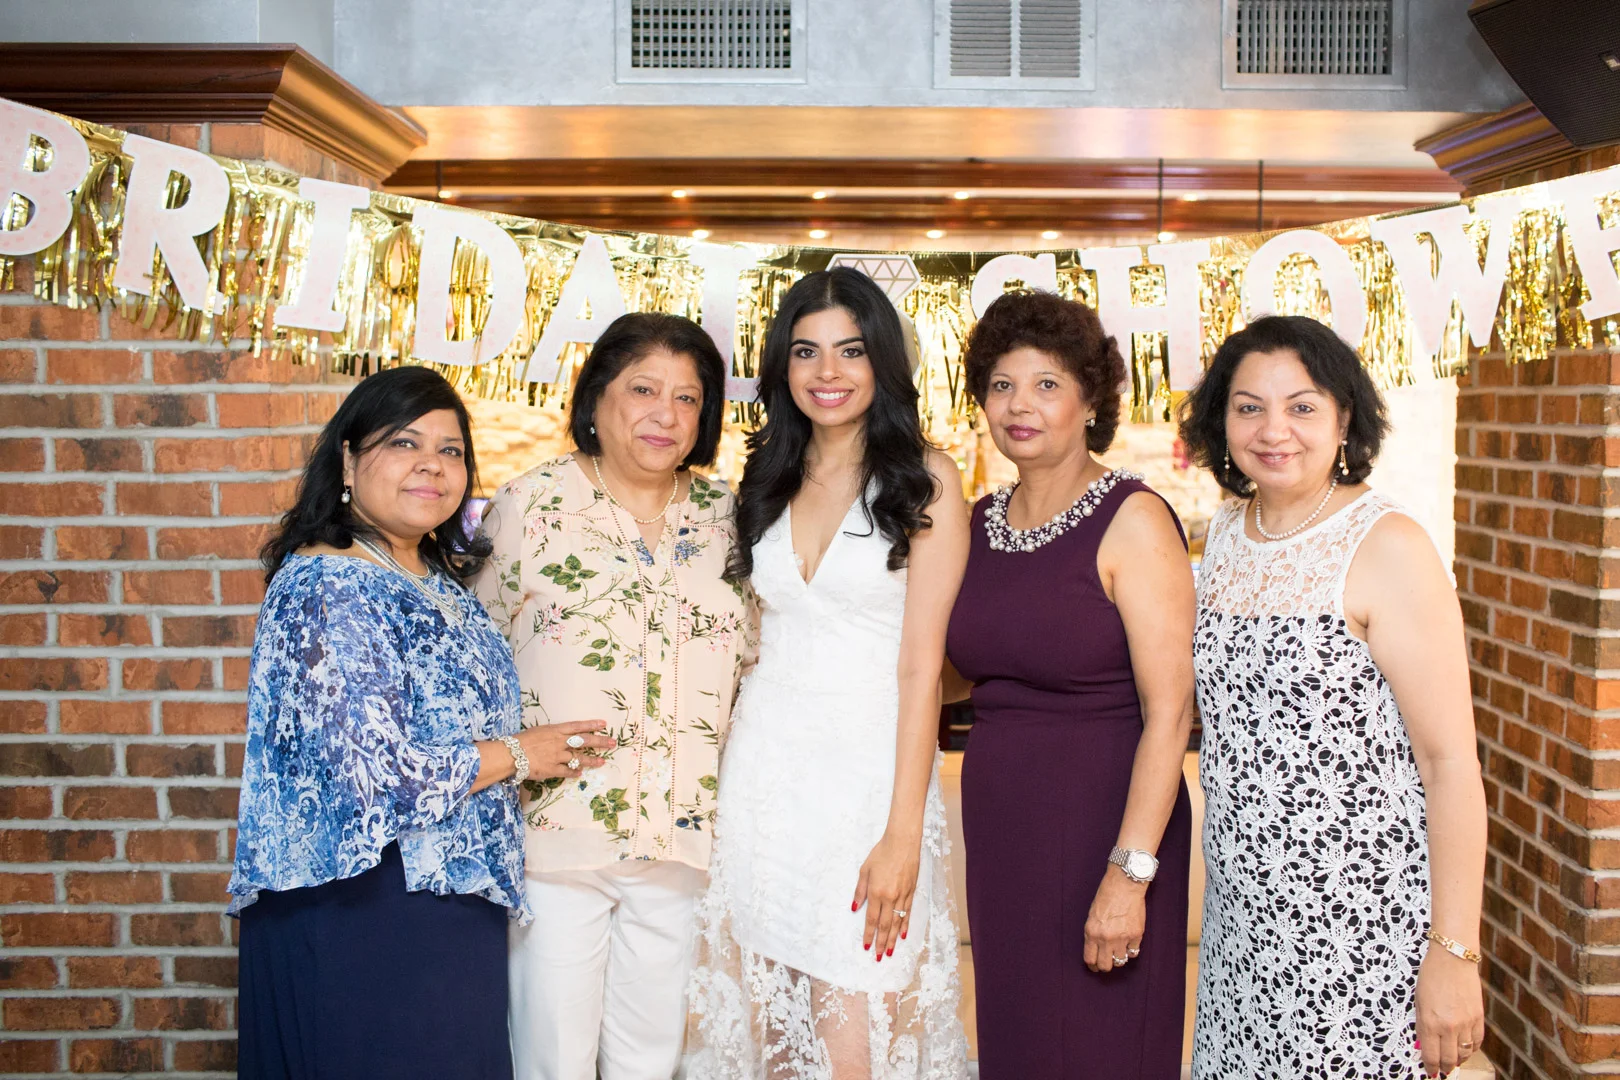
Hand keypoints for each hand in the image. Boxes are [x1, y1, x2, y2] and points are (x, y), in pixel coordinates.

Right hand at [516, 721, 614, 779]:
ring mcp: (557, 756)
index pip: (577, 726)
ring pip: (579, 758)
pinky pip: (567, 771)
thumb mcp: (539, 731)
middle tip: (612, 743)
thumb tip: (562, 735)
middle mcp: (559, 742)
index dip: (592, 725)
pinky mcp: (552, 769)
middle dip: (600, 742)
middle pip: (584, 741)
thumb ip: (552, 734)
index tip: (604, 724)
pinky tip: (580, 774)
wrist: (510, 754)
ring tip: (602, 762)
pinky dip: (574, 773)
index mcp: (555, 730)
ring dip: (591, 761)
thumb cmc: (521, 740)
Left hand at [851, 829, 920, 961]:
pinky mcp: (911, 892)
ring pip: (897, 922)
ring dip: (892, 939)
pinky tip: (902, 935)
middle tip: (878, 957)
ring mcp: (902, 896)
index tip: (865, 946)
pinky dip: (905, 926)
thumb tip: (855, 908)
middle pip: (885, 925)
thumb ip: (860, 891)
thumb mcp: (864, 870)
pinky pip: (907, 913)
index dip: (868, 934)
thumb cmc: (881, 853)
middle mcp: (890, 897)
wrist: (902, 842)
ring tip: (889, 952)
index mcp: (876, 892)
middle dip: (880, 942)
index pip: (871, 919)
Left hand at [1084, 866, 1146, 973]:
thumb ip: (1093, 934)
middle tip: (1107, 962)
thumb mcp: (1092, 916)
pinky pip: (1134, 952)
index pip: (1090, 959)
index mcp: (1092, 932)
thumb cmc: (1106, 896)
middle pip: (1105, 965)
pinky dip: (1131, 950)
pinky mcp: (1136, 935)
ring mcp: (1122, 938)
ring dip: (1119, 957)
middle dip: (1105, 966)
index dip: (1093, 967)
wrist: (1124, 885)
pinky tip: (1129, 943)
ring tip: (1118, 950)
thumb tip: (1095, 951)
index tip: (1094, 968)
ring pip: (1120, 961)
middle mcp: (1106, 938)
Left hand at [1415, 946, 1483, 1077]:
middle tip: (1440, 1069)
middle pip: (1449, 1060)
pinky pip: (1477, 1042)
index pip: (1431, 1056)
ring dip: (1458, 1060)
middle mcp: (1450, 1026)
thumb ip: (1422, 1026)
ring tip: (1452, 1060)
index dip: (1430, 1067)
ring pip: (1465, 1054)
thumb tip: (1424, 1046)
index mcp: (1431, 1022)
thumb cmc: (1430, 976)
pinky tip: (1465, 1048)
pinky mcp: (1479, 1017)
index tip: (1429, 1072)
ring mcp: (1467, 1023)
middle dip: (1444, 1067)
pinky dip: (1471, 1049)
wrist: (1453, 958)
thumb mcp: (1419, 1002)